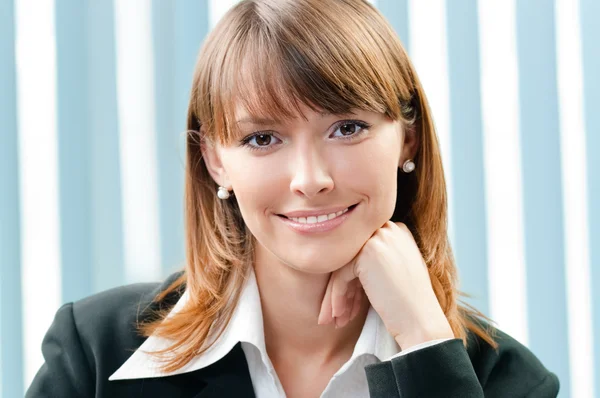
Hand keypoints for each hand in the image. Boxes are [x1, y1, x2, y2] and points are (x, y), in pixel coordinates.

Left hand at [317, 221, 453, 349]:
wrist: (421, 321)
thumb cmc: (411, 303)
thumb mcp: (397, 270)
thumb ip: (377, 259)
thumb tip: (346, 265)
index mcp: (397, 231)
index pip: (363, 252)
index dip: (354, 280)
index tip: (349, 303)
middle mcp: (388, 230)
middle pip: (351, 258)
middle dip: (340, 288)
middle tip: (333, 313)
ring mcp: (377, 239)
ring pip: (343, 267)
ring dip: (336, 296)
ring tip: (332, 319)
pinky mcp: (366, 253)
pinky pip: (341, 276)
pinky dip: (337, 297)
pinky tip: (339, 315)